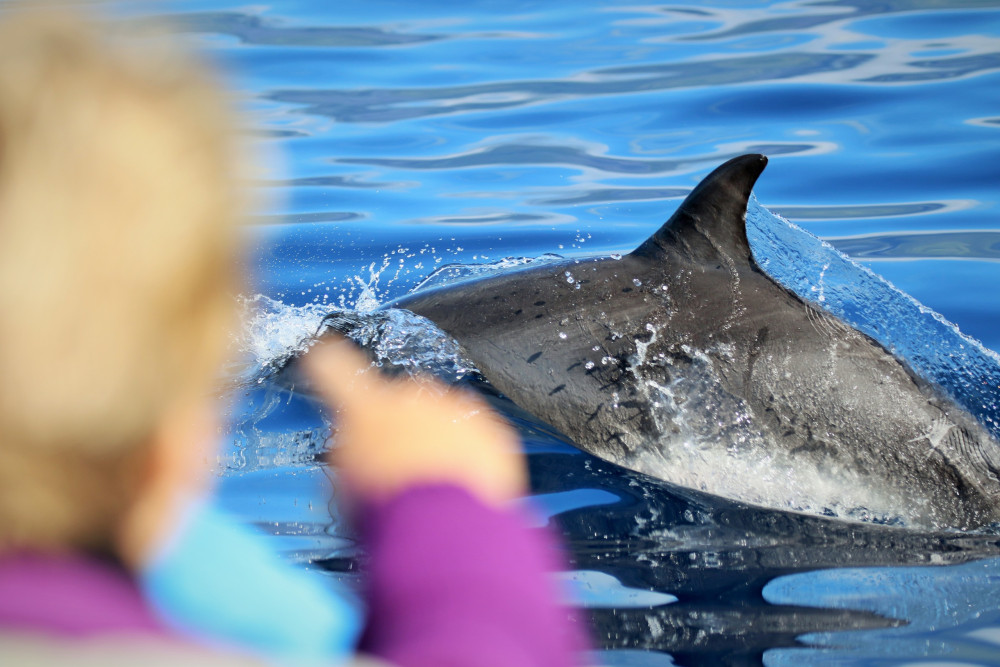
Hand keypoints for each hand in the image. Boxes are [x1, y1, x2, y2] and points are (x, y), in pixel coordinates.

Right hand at [303, 338, 525, 506]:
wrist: (442, 523)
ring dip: (441, 439)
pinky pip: (479, 435)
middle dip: (404, 424)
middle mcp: (410, 396)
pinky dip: (473, 455)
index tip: (322, 350)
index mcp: (366, 408)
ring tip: (436, 485)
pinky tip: (464, 486)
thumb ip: (354, 454)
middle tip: (403, 466)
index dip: (326, 359)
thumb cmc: (387, 508)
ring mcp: (454, 409)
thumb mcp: (348, 482)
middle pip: (404, 399)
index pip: (336, 371)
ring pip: (445, 416)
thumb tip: (364, 453)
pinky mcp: (490, 428)